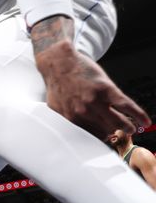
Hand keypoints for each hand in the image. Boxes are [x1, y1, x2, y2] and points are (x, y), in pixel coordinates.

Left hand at [34, 40, 149, 136]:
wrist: (59, 62)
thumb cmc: (58, 83)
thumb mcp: (57, 106)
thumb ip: (67, 120)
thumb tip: (73, 133)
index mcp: (72, 119)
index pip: (92, 137)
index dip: (103, 139)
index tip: (109, 140)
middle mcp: (84, 112)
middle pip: (107, 131)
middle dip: (116, 134)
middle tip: (122, 134)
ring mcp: (95, 101)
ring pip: (118, 122)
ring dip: (128, 127)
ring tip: (132, 129)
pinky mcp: (106, 89)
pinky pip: (126, 106)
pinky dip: (139, 114)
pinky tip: (145, 121)